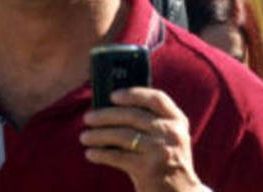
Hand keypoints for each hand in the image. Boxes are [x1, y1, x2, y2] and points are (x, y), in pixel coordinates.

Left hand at [81, 87, 202, 191]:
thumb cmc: (167, 162)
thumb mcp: (169, 138)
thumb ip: (152, 122)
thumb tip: (112, 110)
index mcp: (178, 121)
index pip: (156, 99)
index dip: (134, 94)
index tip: (113, 95)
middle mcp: (171, 133)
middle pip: (133, 115)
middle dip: (106, 115)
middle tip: (88, 118)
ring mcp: (160, 150)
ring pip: (123, 135)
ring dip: (99, 135)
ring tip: (84, 137)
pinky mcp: (148, 169)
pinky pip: (118, 157)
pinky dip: (101, 154)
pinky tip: (91, 153)